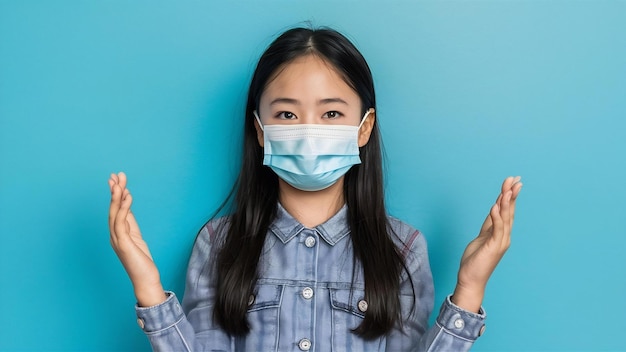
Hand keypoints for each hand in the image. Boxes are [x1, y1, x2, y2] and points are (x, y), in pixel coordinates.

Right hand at [108, 172, 165, 306]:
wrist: (145, 280)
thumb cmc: (141, 261)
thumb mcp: (136, 237)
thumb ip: (130, 222)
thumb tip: (127, 205)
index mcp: (117, 233)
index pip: (115, 210)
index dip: (115, 194)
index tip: (116, 179)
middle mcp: (114, 235)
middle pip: (112, 209)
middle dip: (114, 191)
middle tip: (116, 175)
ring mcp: (117, 240)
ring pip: (114, 213)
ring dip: (116, 196)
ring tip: (119, 181)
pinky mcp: (123, 244)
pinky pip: (121, 222)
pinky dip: (123, 208)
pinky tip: (127, 197)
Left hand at [451, 176, 522, 312]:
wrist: (471, 279)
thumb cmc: (475, 260)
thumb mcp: (482, 237)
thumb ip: (489, 224)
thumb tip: (494, 209)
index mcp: (501, 233)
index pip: (506, 211)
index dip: (509, 196)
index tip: (512, 182)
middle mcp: (504, 236)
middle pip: (509, 211)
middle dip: (511, 194)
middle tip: (515, 179)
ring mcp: (500, 242)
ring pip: (505, 218)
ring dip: (506, 202)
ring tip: (507, 188)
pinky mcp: (494, 247)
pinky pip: (496, 229)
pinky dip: (497, 217)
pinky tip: (495, 206)